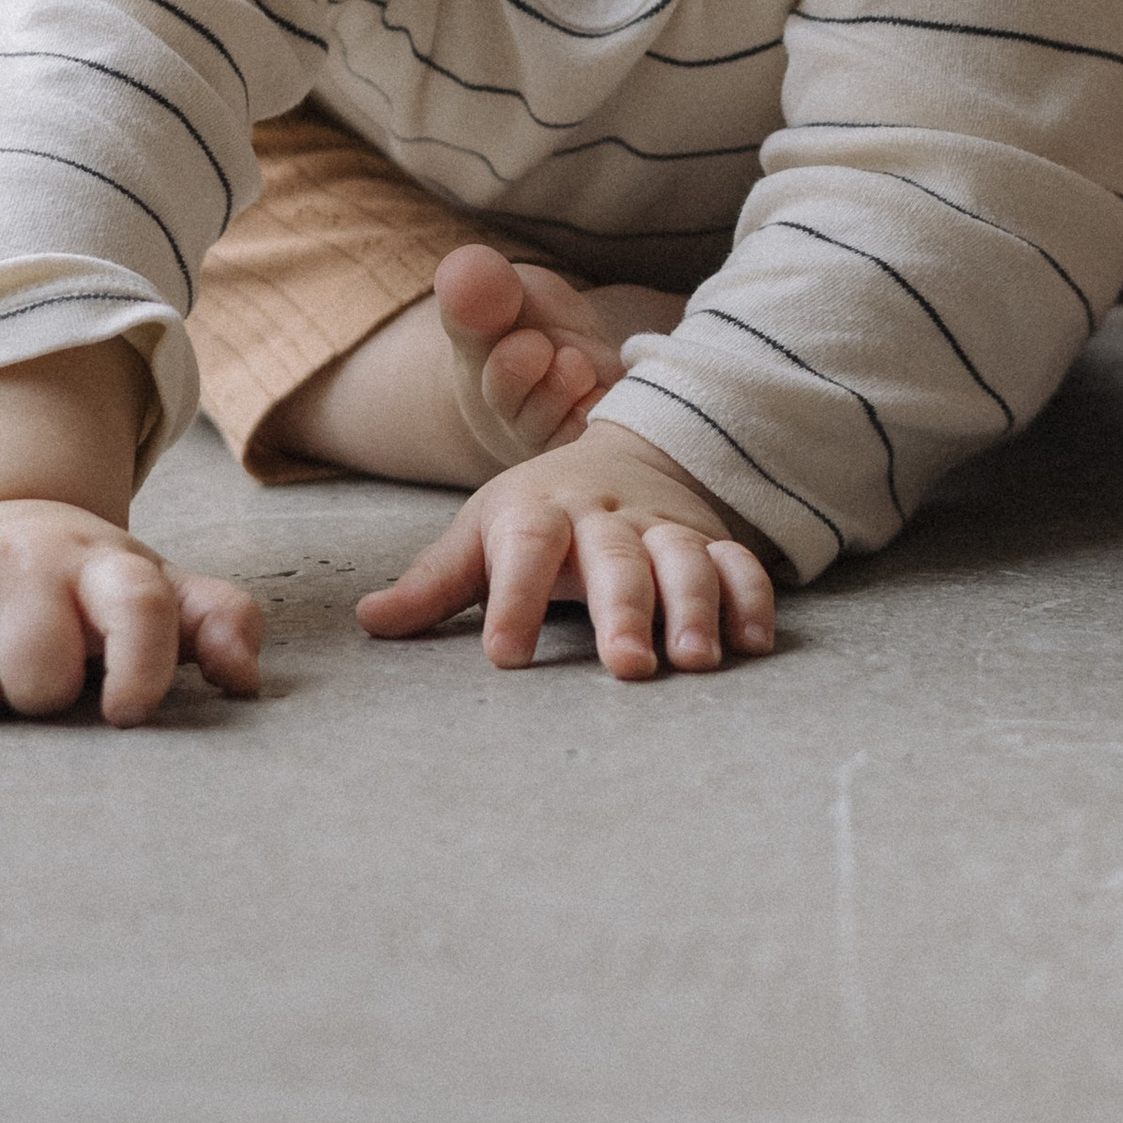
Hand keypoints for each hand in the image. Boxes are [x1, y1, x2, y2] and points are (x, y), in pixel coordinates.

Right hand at [0, 500, 263, 724]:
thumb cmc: (88, 592)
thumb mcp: (160, 596)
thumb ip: (218, 624)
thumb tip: (244, 680)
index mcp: (107, 564)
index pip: (139, 610)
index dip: (140, 669)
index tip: (127, 712)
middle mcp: (30, 558)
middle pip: (37, 673)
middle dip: (43, 696)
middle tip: (44, 673)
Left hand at [357, 422, 775, 678]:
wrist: (624, 456)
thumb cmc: (539, 513)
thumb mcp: (480, 533)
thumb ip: (434, 582)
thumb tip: (368, 621)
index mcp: (539, 513)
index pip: (524, 549)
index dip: (514, 599)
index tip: (504, 656)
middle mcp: (605, 518)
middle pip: (616, 559)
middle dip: (624, 610)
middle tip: (627, 666)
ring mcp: (663, 528)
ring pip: (684, 559)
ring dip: (693, 606)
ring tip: (693, 660)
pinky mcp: (710, 540)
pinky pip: (739, 564)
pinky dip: (751, 597)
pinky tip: (753, 643)